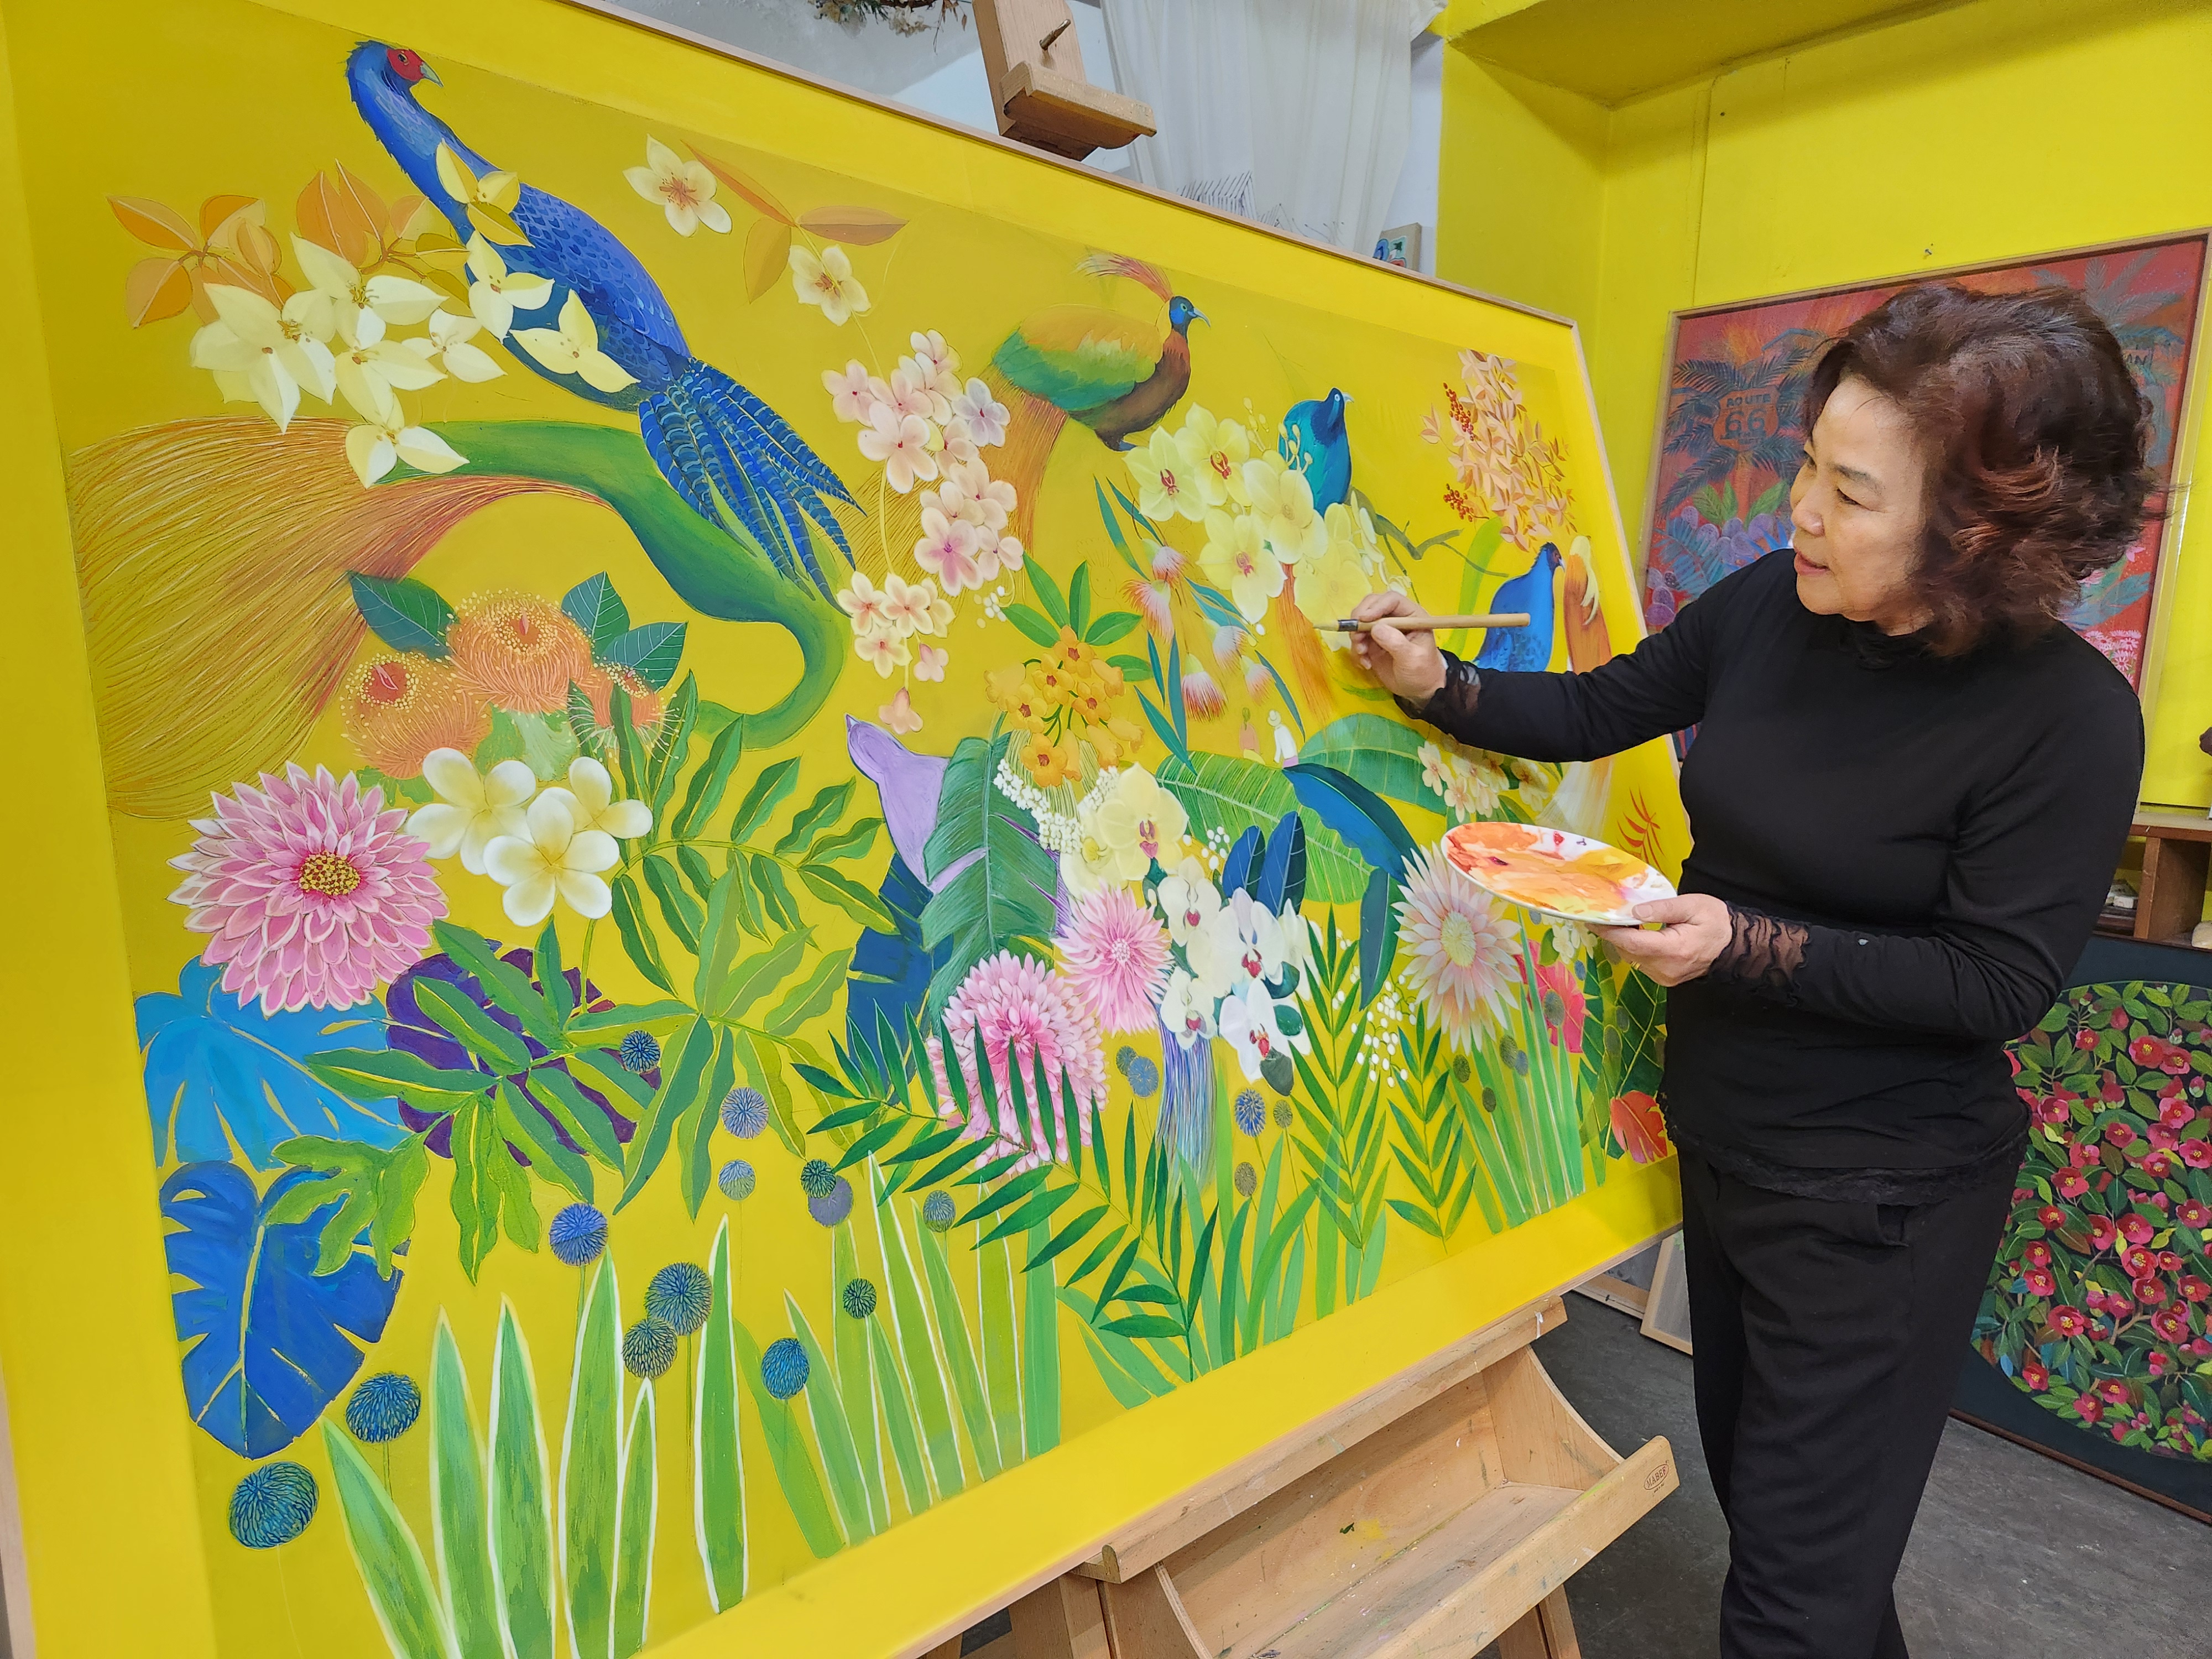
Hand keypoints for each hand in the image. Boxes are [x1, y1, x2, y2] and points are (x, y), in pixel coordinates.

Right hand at [1348, 590, 1446, 703]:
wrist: (1418, 690)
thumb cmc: (1422, 672)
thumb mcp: (1413, 659)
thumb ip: (1396, 642)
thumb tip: (1376, 628)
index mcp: (1411, 616)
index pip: (1391, 600)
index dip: (1376, 606)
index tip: (1364, 619)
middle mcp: (1395, 618)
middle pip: (1372, 605)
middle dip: (1360, 619)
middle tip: (1355, 636)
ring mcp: (1383, 630)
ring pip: (1361, 622)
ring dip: (1356, 637)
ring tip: (1362, 655)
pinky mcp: (1372, 643)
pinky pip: (1358, 640)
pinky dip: (1357, 651)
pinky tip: (1366, 664)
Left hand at [1596, 894, 1731, 986]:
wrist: (1734, 945)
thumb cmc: (1715, 922)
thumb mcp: (1692, 906)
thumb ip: (1662, 908)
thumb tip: (1634, 911)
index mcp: (1674, 950)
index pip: (1632, 942)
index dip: (1611, 930)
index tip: (1594, 918)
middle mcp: (1666, 969)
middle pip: (1628, 951)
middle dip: (1614, 932)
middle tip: (1605, 912)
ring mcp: (1664, 977)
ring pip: (1632, 957)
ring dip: (1623, 939)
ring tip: (1620, 919)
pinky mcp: (1664, 979)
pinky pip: (1641, 962)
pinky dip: (1634, 947)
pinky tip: (1636, 931)